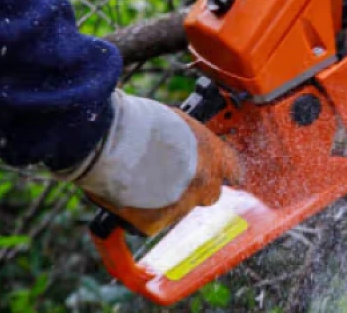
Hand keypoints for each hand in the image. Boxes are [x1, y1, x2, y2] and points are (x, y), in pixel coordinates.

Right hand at [61, 92, 241, 236]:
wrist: (111, 142)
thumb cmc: (139, 122)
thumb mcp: (177, 122)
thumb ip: (189, 142)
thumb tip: (186, 147)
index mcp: (214, 154)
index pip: (234, 169)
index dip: (224, 172)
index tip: (219, 174)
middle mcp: (204, 183)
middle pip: (210, 194)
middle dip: (194, 188)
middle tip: (171, 177)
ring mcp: (181, 207)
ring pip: (177, 209)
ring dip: (164, 200)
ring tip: (138, 179)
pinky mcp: (154, 224)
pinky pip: (149, 223)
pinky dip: (139, 214)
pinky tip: (125, 195)